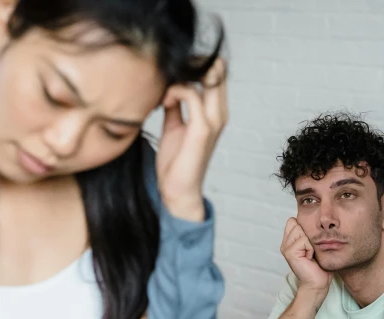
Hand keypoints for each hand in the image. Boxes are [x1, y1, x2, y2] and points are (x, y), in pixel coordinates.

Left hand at [156, 58, 227, 221]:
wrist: (178, 189)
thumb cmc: (176, 161)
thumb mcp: (174, 125)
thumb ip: (176, 105)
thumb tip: (168, 86)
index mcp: (215, 111)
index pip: (215, 73)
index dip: (195, 64)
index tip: (172, 73)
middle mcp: (219, 113)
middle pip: (217, 69)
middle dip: (190, 63)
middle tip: (168, 74)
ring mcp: (214, 120)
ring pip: (209, 76)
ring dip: (182, 75)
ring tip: (165, 90)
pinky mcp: (203, 128)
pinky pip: (192, 94)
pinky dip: (175, 91)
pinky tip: (164, 102)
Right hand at [280, 218, 332, 303]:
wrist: (318, 283)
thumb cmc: (320, 266)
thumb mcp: (315, 245)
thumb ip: (309, 233)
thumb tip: (316, 218)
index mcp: (289, 240)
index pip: (293, 220)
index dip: (304, 227)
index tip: (309, 243)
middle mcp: (285, 243)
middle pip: (296, 223)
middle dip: (308, 234)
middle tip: (310, 250)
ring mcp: (286, 248)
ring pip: (300, 230)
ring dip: (309, 242)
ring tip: (310, 254)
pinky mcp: (289, 253)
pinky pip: (303, 240)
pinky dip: (310, 248)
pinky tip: (309, 258)